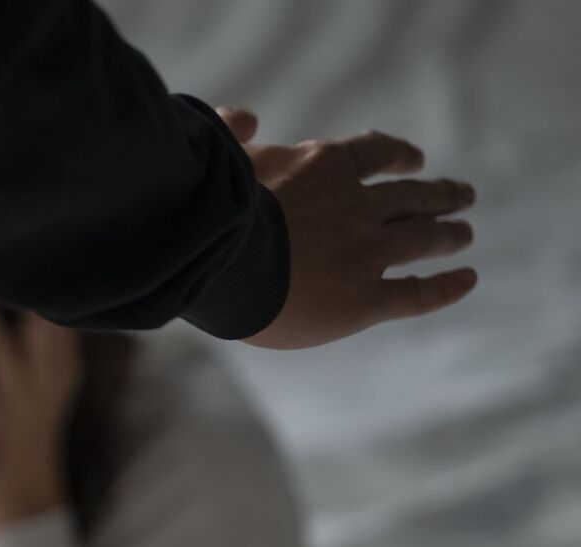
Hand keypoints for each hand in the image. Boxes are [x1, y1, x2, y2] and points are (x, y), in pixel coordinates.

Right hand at [216, 107, 477, 349]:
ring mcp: (366, 253)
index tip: (415, 161)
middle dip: (439, 194)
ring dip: (448, 233)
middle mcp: (356, 206)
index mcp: (323, 167)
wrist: (218, 262)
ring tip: (464, 232)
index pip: (375, 152)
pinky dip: (447, 286)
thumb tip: (244, 115)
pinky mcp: (364, 300)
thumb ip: (232, 134)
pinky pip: (417, 293)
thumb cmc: (208, 210)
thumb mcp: (217, 155)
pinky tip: (468, 279)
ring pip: (423, 238)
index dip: (400, 155)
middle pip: (411, 196)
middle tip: (461, 195)